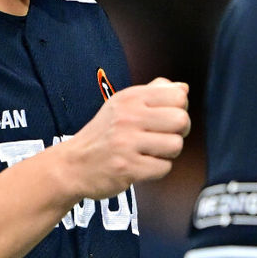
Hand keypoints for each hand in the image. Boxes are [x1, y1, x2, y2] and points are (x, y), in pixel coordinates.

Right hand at [61, 78, 189, 200]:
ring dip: (168, 153)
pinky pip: (164, 168)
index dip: (180, 109)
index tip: (167, 118)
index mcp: (130, 98)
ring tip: (151, 152)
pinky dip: (157, 169)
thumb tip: (183, 88)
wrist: (73, 165)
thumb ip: (154, 93)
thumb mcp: (123, 105)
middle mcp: (128, 117)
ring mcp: (127, 143)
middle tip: (164, 138)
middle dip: (179, 132)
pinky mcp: (127, 168)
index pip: (177, 95)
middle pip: (181, 120)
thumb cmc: (103, 134)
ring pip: (175, 145)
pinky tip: (142, 165)